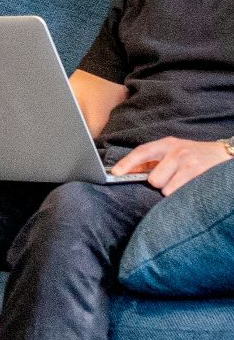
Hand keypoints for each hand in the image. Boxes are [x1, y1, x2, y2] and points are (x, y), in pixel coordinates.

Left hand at [113, 136, 232, 194]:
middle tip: (172, 179)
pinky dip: (181, 195)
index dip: (127, 163)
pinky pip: (179, 193)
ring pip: (166, 188)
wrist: (225, 155)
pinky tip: (190, 187)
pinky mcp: (198, 175)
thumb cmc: (196, 156)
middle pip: (153, 178)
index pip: (142, 152)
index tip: (115, 172)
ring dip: (172, 190)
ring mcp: (188, 163)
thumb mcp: (175, 151)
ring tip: (183, 183)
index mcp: (167, 144)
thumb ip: (155, 160)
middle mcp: (177, 151)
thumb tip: (129, 172)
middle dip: (159, 184)